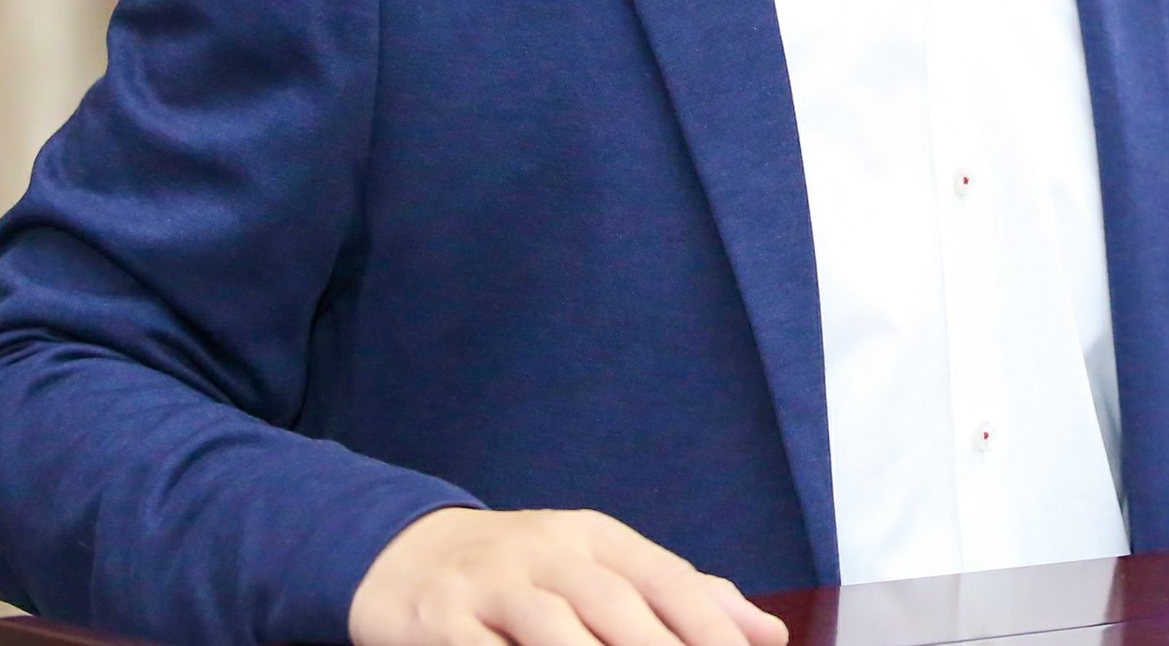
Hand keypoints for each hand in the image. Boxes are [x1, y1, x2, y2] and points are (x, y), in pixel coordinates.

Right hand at [350, 507, 790, 645]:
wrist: (404, 552)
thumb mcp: (597, 566)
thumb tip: (765, 632)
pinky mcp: (438, 617)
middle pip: (614, 604)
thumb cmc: (523, 571)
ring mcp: (489, 580)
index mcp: (595, 536)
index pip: (665, 576)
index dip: (707, 623)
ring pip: (551, 627)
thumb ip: (679, 598)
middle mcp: (547, 549)